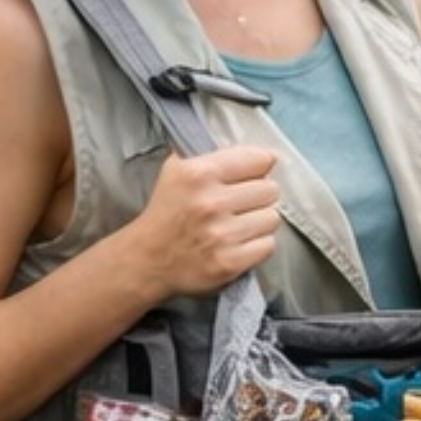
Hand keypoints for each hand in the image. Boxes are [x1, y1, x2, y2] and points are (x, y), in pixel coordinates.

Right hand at [134, 146, 280, 296]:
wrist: (147, 259)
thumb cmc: (168, 212)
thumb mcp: (179, 170)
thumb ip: (219, 158)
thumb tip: (269, 157)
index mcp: (198, 173)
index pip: (259, 160)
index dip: (259, 168)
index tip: (253, 175)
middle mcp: (210, 202)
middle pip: (271, 190)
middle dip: (259, 196)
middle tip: (242, 204)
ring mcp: (221, 235)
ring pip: (272, 218)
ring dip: (260, 221)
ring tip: (239, 224)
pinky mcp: (229, 263)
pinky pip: (268, 245)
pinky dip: (257, 245)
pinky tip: (239, 242)